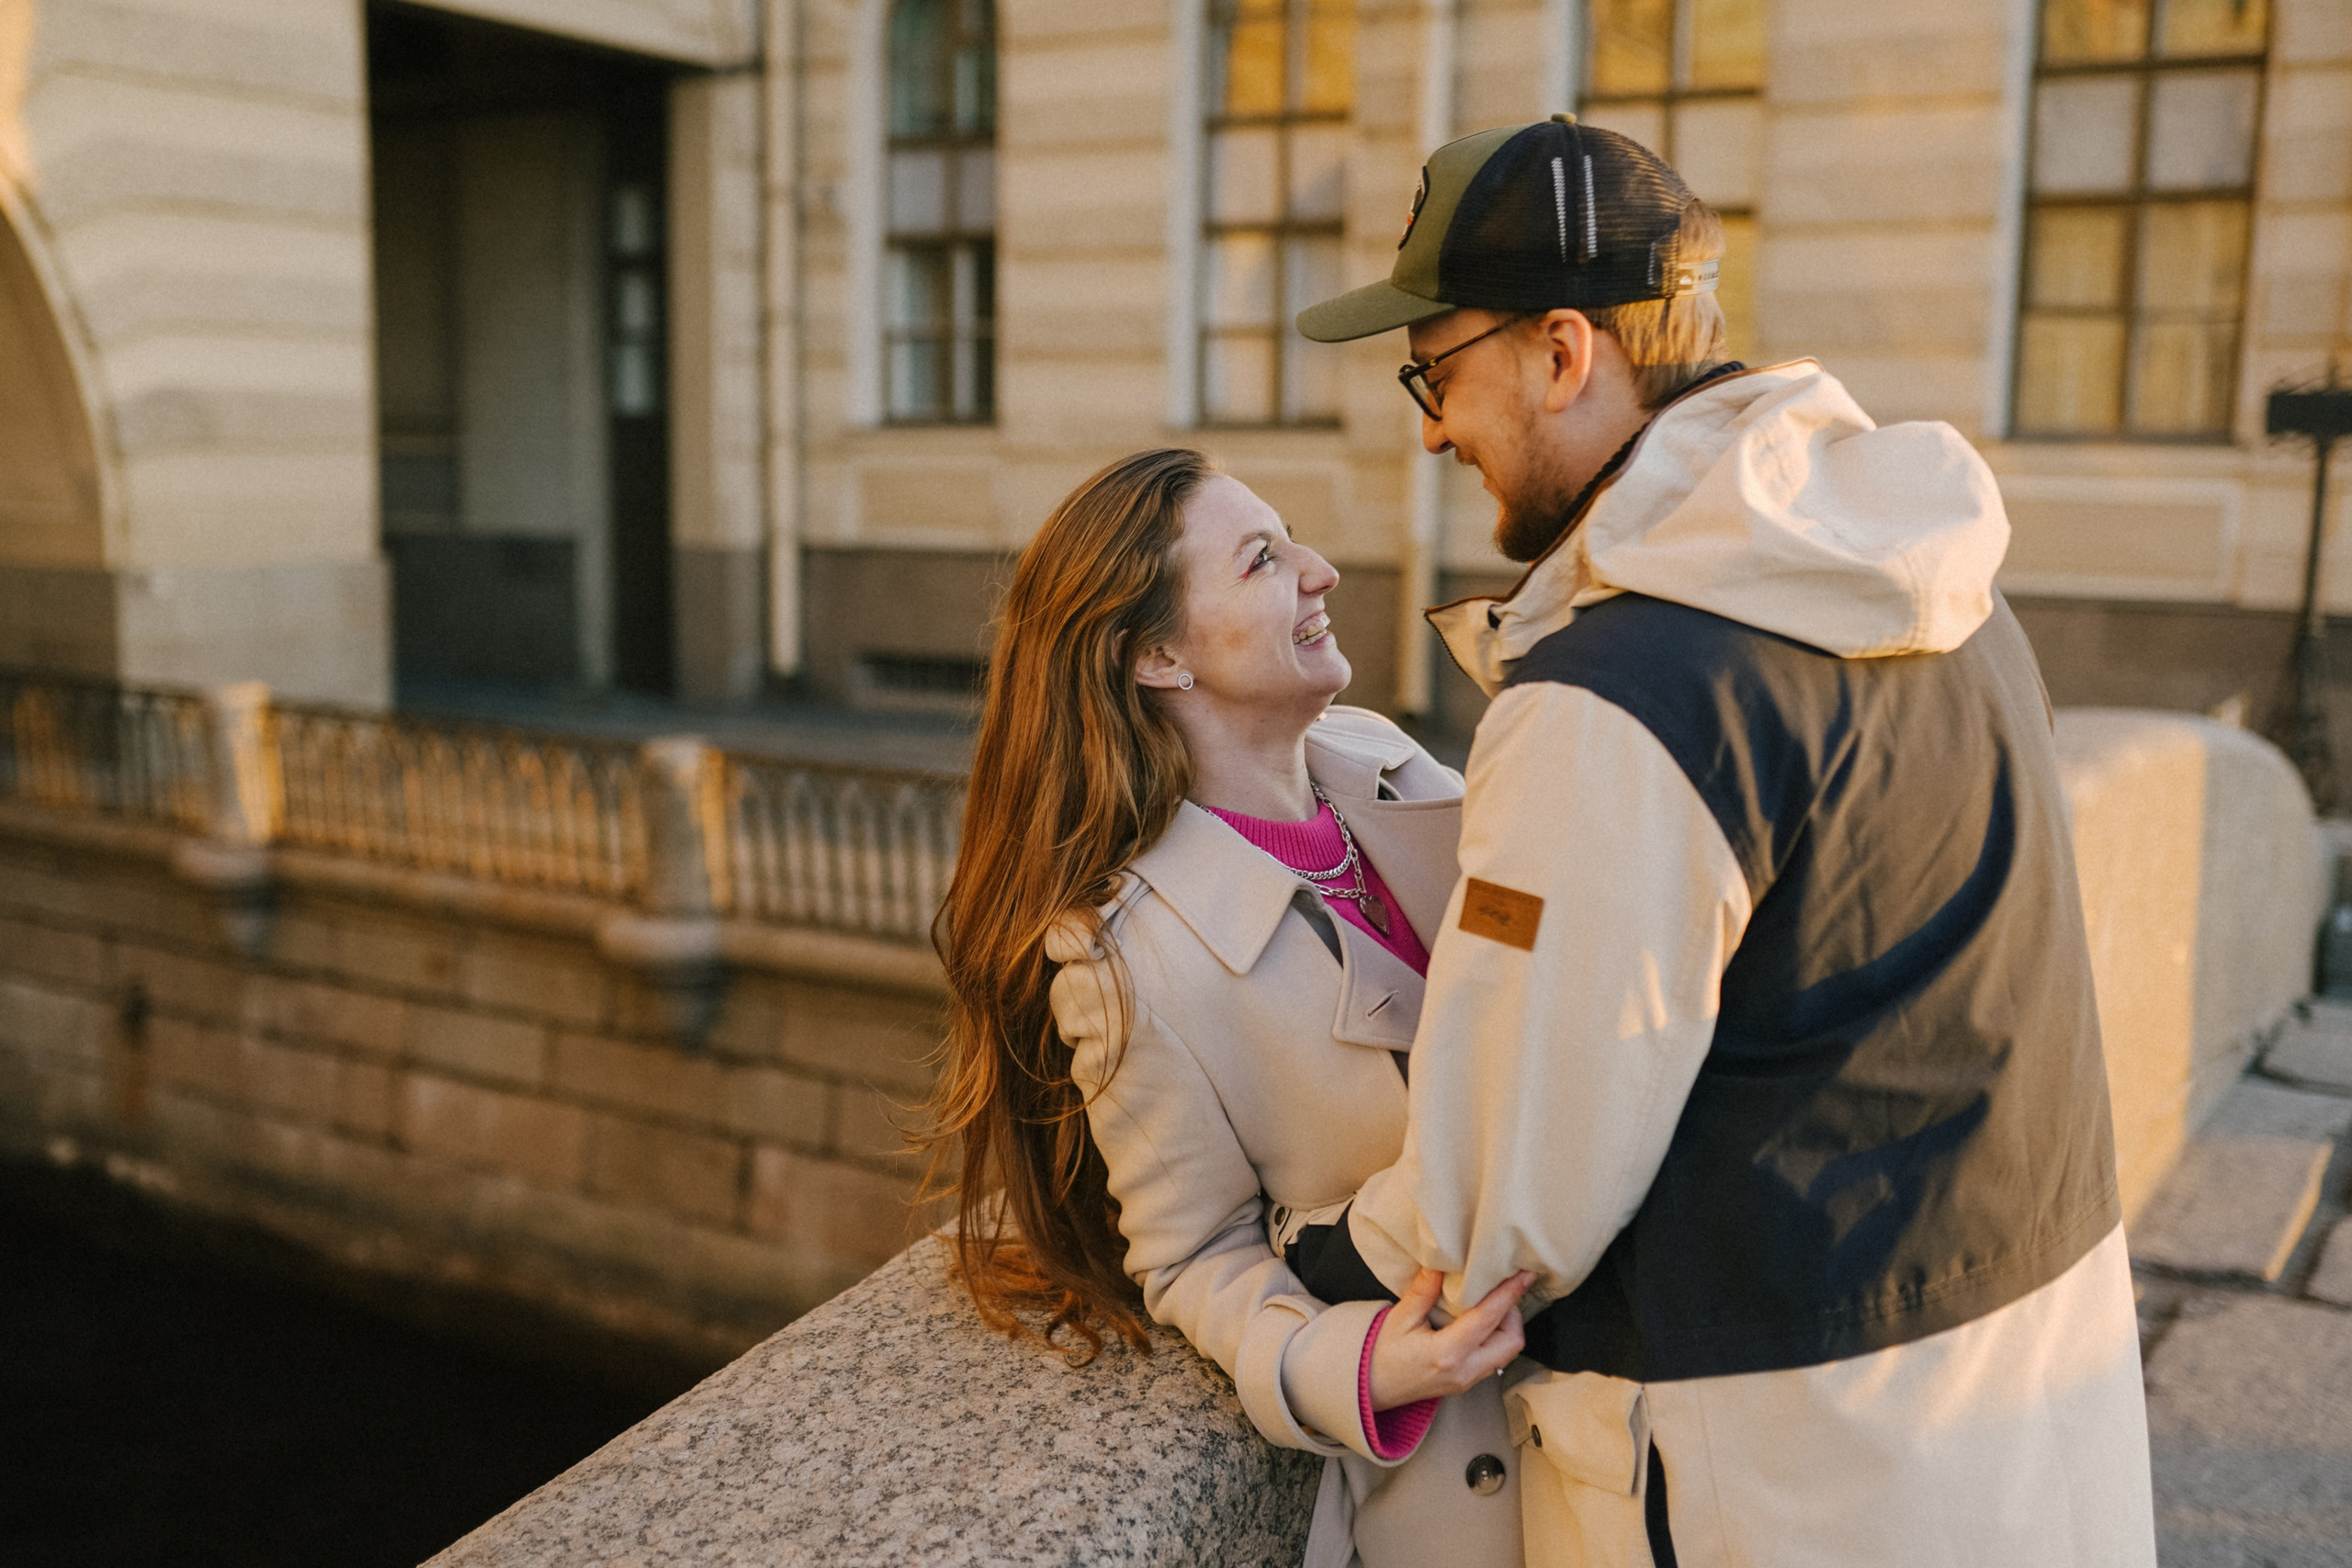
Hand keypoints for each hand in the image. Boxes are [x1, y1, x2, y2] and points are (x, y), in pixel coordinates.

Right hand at [1366, 1268, 1531, 1408]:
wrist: (1371, 1389)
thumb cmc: (1380, 1355)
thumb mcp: (1399, 1319)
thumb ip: (1423, 1291)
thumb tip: (1441, 1263)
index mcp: (1448, 1353)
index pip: (1488, 1318)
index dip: (1509, 1293)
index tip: (1524, 1274)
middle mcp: (1465, 1370)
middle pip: (1512, 1341)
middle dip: (1513, 1312)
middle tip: (1500, 1289)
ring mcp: (1469, 1380)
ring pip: (1508, 1352)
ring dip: (1507, 1325)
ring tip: (1490, 1302)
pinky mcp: (1468, 1382)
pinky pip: (1496, 1358)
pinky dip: (1497, 1336)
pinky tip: (1482, 1320)